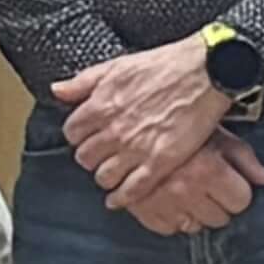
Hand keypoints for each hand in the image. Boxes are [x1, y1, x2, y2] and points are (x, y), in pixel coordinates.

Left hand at [55, 35, 236, 205]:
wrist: (205, 72)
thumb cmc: (165, 65)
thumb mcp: (117, 65)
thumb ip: (83, 82)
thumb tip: (57, 91)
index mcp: (101, 105)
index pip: (72, 133)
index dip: (80, 135)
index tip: (88, 136)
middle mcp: (114, 130)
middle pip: (85, 158)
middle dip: (91, 156)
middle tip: (102, 154)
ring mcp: (136, 149)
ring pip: (103, 177)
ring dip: (105, 176)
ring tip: (113, 172)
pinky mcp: (160, 162)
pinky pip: (131, 190)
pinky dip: (121, 198)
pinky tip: (119, 198)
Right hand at [120, 135, 263, 234]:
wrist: (133, 115)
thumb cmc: (179, 121)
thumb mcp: (217, 133)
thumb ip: (244, 158)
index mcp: (209, 170)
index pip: (241, 201)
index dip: (238, 191)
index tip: (231, 184)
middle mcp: (185, 189)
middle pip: (219, 218)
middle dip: (218, 203)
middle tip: (208, 185)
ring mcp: (161, 201)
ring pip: (192, 226)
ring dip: (194, 212)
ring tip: (188, 190)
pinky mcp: (140, 207)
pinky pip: (165, 228)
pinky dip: (170, 217)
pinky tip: (171, 200)